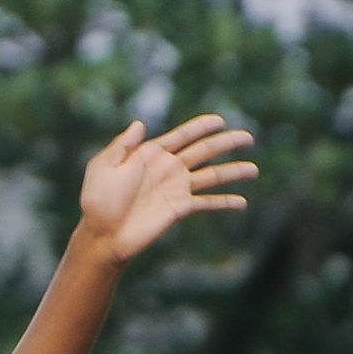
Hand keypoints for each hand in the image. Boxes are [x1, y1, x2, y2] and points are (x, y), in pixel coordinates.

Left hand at [76, 113, 255, 264]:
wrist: (103, 234)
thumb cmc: (98, 201)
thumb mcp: (104, 167)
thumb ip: (122, 145)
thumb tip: (140, 123)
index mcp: (152, 154)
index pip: (183, 136)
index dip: (202, 126)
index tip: (220, 120)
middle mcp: (169, 169)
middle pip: (204, 151)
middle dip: (227, 143)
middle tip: (249, 137)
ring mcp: (176, 188)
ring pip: (212, 175)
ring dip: (234, 171)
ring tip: (254, 169)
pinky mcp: (180, 208)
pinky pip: (207, 202)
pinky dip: (225, 202)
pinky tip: (243, 202)